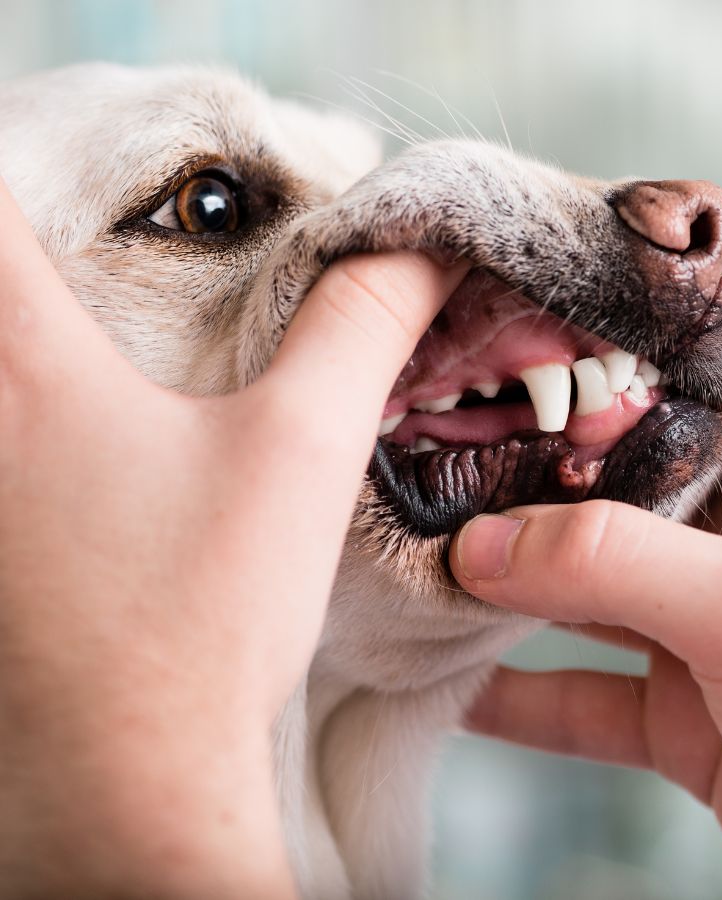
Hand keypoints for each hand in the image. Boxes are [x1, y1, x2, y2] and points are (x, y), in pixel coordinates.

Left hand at [0, 180, 465, 897]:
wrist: (130, 778)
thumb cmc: (204, 617)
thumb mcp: (302, 449)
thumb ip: (360, 327)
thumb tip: (419, 249)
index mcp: (24, 361)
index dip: (25, 187)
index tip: (78, 203)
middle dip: (30, 268)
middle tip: (83, 281)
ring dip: (30, 350)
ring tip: (103, 395)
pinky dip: (25, 426)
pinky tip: (74, 473)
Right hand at [451, 370, 721, 897]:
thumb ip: (616, 562)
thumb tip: (484, 544)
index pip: (683, 381)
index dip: (598, 361)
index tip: (499, 352)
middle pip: (615, 487)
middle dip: (526, 482)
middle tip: (425, 467)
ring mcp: (711, 630)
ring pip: (588, 591)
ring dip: (510, 589)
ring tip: (418, 573)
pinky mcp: (689, 715)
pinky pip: (585, 691)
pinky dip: (522, 693)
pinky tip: (454, 689)